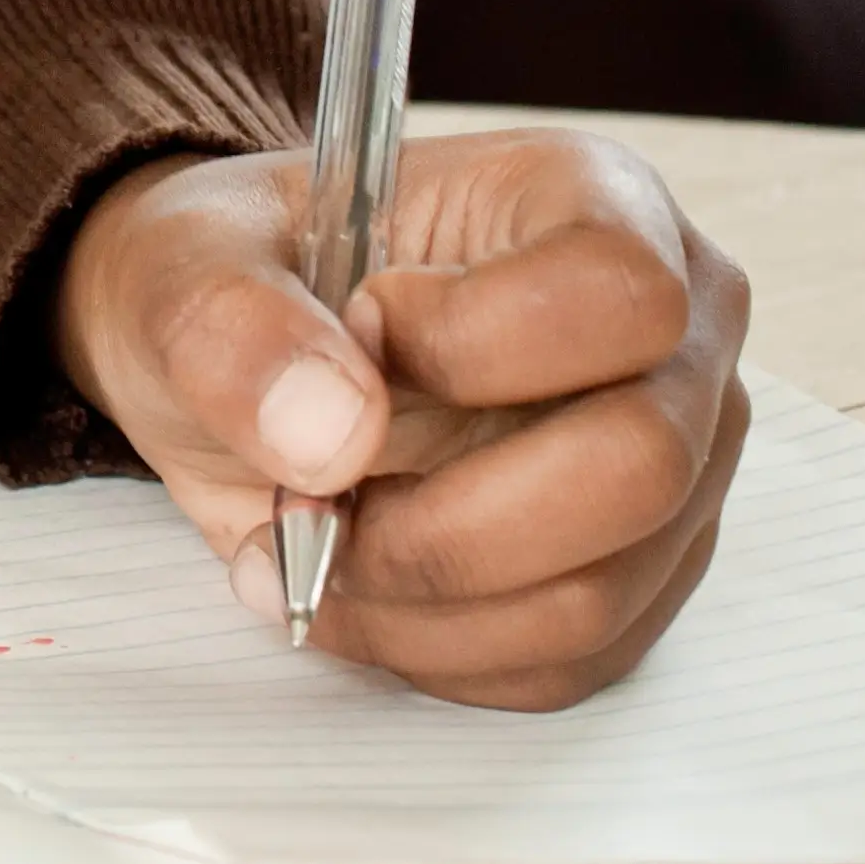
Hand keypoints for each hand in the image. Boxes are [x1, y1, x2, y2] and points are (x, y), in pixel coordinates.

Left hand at [57, 130, 750, 709]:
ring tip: (307, 549)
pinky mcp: (639, 574)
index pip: (620, 295)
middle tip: (310, 505)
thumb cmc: (245, 280)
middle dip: (444, 524)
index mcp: (595, 201)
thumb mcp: (187, 264)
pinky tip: (353, 592)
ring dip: (420, 603)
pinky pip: (565, 662)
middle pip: (640, 467)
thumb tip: (330, 431)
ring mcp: (677, 467)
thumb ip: (235, 324)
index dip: (478, 343)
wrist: (244, 363)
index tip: (362, 328)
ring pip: (597, 594)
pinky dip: (435, 650)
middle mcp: (675, 336)